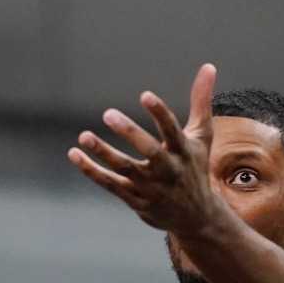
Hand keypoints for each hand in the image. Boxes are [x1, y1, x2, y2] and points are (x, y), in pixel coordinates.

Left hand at [68, 64, 219, 233]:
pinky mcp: (135, 199)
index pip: (172, 130)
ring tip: (84, 136)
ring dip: (104, 153)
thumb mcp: (201, 136)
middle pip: (149, 151)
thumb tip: (208, 66)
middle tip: (108, 113)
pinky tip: (74, 155)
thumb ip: (201, 101)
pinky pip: (110, 184)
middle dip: (130, 133)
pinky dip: (92, 171)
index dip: (160, 113)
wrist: (195, 217)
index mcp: (184, 152)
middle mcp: (168, 170)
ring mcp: (151, 187)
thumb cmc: (195, 168)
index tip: (145, 95)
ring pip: (124, 169)